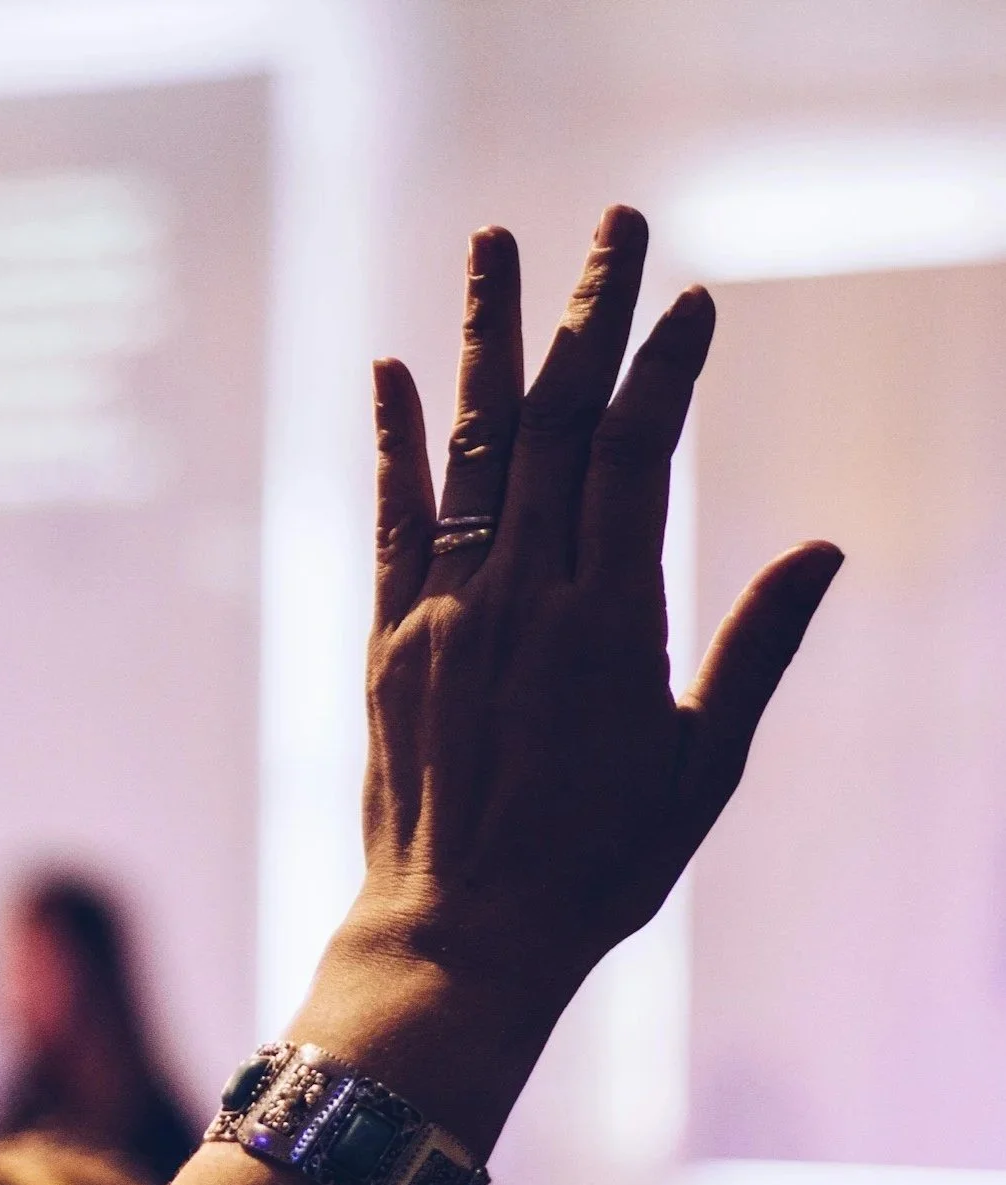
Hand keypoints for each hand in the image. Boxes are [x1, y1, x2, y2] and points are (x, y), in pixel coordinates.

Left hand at [348, 208, 837, 1003]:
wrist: (463, 934)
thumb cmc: (597, 865)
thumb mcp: (702, 767)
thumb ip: (756, 650)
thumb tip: (822, 550)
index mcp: (610, 622)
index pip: (640, 454)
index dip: (664, 367)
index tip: (689, 302)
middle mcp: (522, 596)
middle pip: (558, 423)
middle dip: (588, 314)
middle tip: (611, 223)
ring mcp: (446, 613)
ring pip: (472, 448)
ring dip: (487, 339)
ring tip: (494, 244)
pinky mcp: (390, 643)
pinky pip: (392, 521)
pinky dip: (396, 443)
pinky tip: (390, 373)